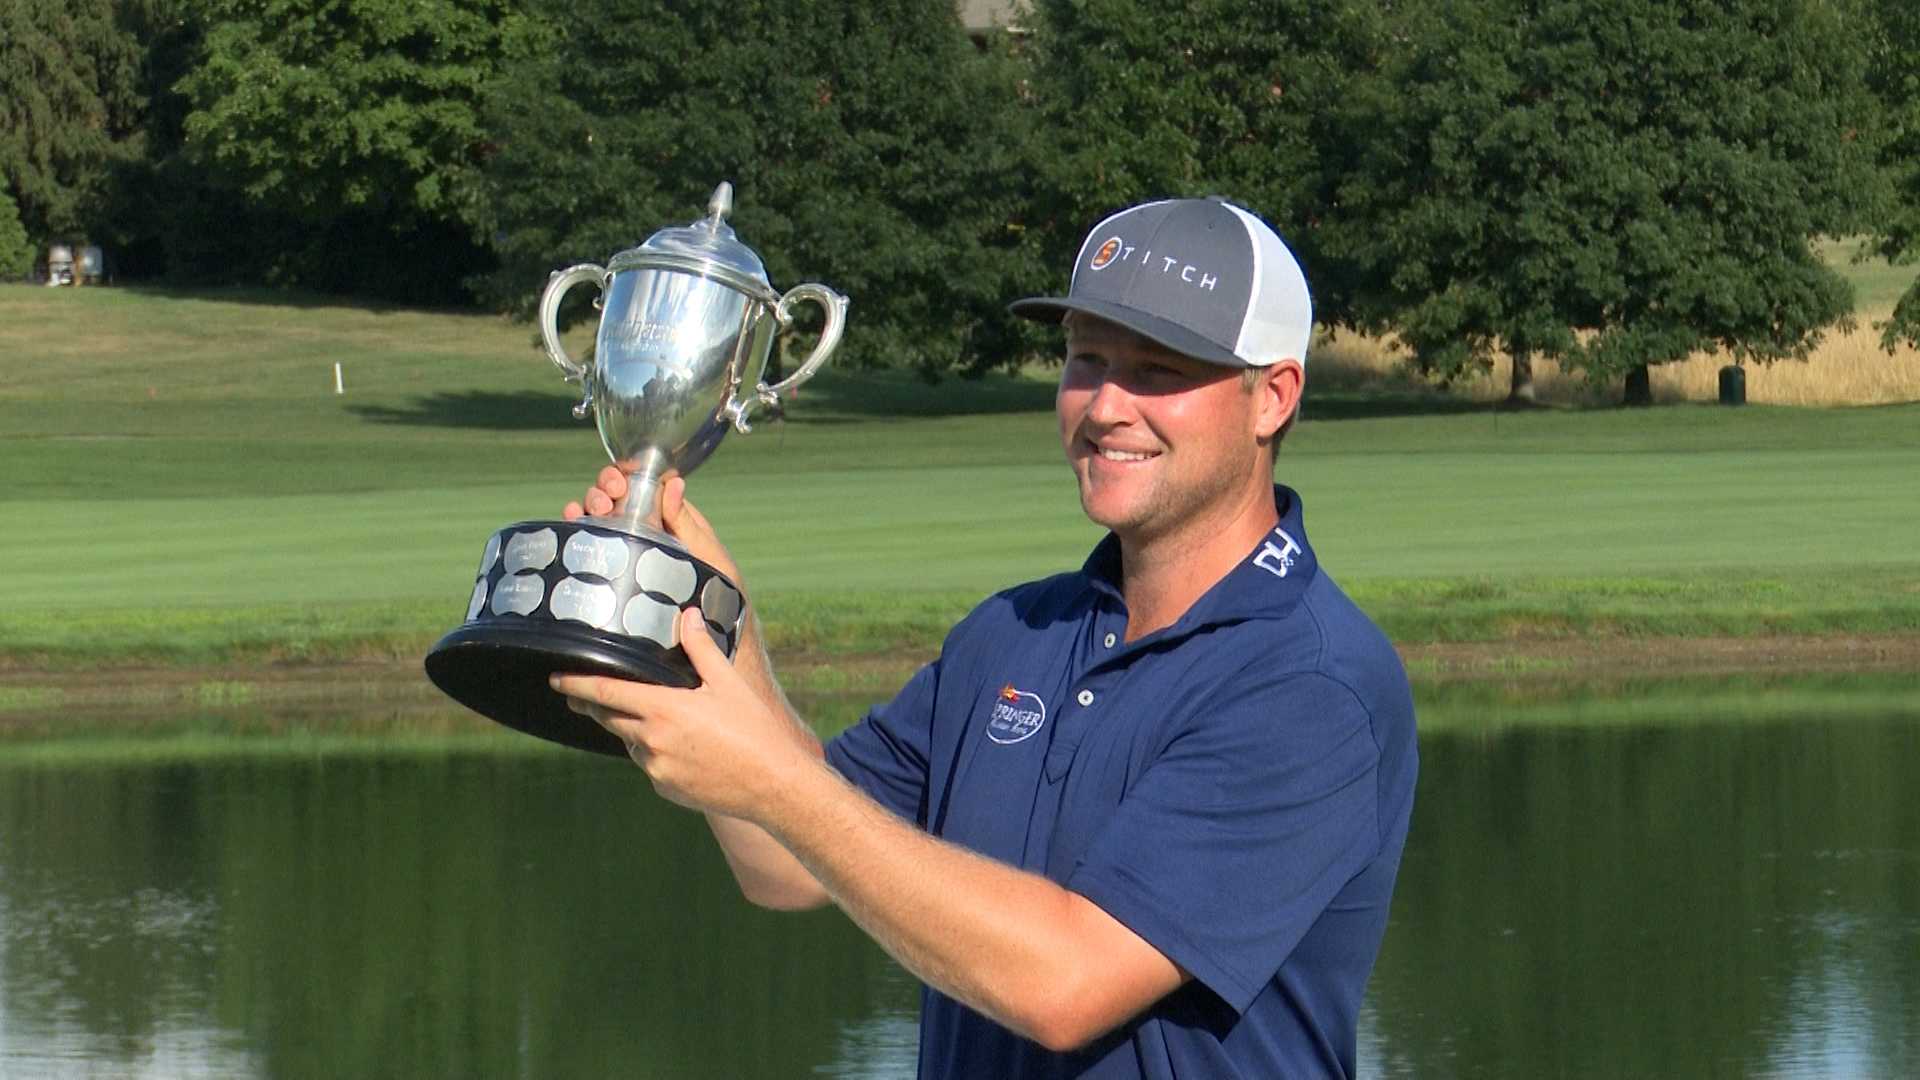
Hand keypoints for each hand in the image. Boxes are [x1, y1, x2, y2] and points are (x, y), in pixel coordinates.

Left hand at [550, 607, 819, 820]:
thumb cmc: (754, 730)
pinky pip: (649, 766)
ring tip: (659, 720)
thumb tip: (687, 615)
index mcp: (664, 709)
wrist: (773, 784)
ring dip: (633, 729)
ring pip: (631, 742)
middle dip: (594, 706)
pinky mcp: (665, 789)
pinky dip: (655, 753)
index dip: (576, 685)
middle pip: (608, 718)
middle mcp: (652, 741)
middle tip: (582, 695)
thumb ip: (701, 648)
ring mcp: (656, 770)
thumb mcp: (728, 683)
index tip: (556, 678)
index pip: (605, 693)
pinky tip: (683, 748)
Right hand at [564, 470, 743, 585]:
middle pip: (618, 497)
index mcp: (672, 519)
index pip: (645, 487)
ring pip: (602, 516)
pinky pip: (592, 543)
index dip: (629, 475)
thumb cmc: (720, 594)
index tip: (621, 480)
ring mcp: (629, 550)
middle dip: (606, 488)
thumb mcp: (709, 555)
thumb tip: (674, 483)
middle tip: (608, 496)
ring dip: (590, 504)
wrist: (713, 637)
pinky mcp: (615, 571)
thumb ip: (688, 522)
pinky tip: (572, 521)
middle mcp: (647, 531)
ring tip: (592, 510)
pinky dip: (578, 527)